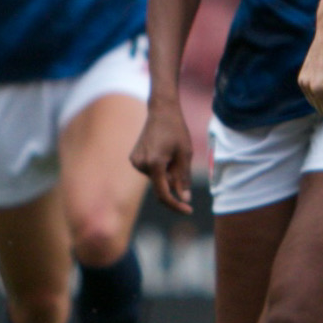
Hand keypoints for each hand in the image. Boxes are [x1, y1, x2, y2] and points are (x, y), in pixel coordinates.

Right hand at [130, 100, 195, 214]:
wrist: (161, 111)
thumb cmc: (176, 131)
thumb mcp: (185, 154)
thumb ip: (183, 178)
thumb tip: (184, 198)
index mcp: (155, 163)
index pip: (164, 193)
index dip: (176, 205)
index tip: (189, 210)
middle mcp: (141, 164)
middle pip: (161, 185)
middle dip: (174, 182)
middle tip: (181, 161)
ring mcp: (135, 162)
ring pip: (156, 179)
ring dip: (167, 173)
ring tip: (171, 152)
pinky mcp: (134, 159)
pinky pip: (151, 171)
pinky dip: (159, 168)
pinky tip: (163, 151)